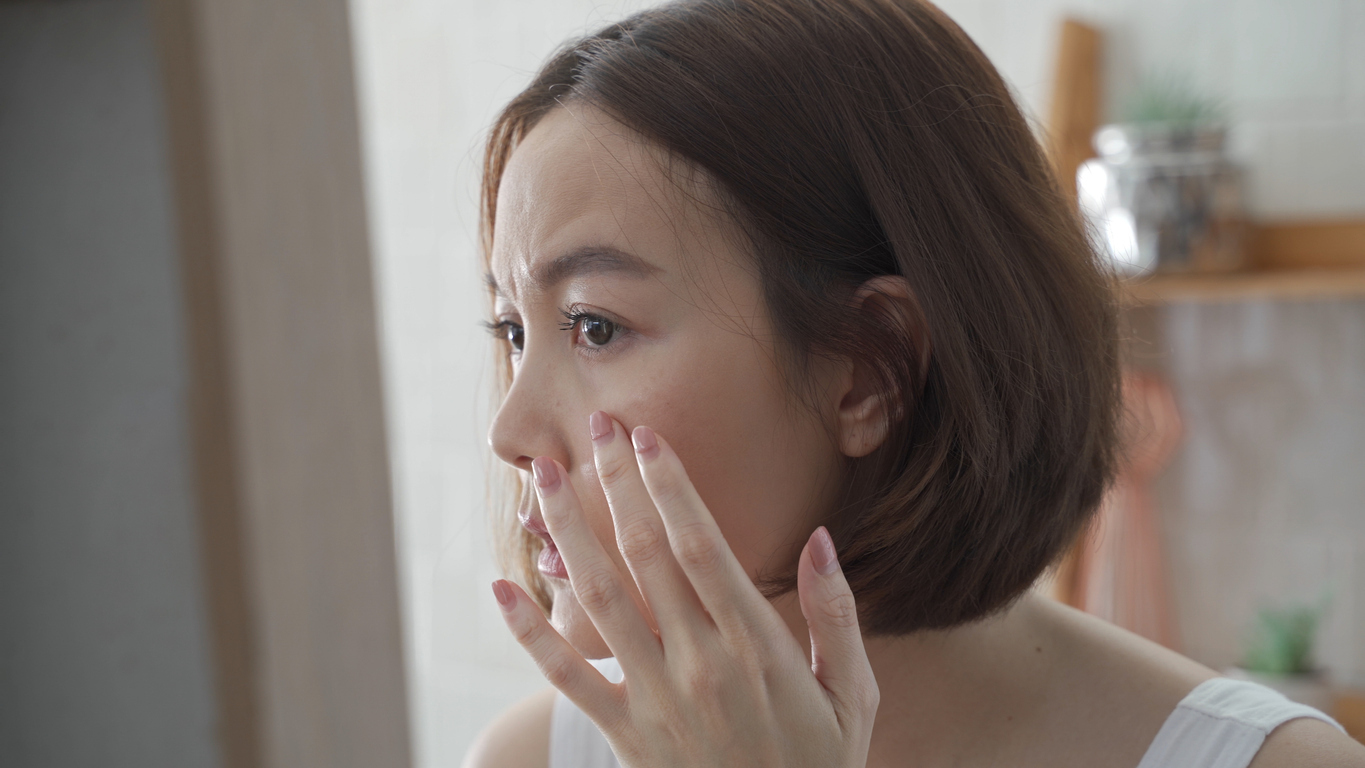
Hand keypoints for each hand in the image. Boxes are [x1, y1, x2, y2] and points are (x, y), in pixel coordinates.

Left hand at [491, 412, 878, 766]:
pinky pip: (567, 676)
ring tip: (538, 478)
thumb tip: (822, 539)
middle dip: (615, 483)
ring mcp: (655, 699)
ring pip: (599, 599)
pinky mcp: (625, 733)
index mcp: (755, 646)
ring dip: (566, 532)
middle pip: (645, 553)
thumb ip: (835, 615)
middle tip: (595, 425)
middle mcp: (698, 663)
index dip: (671, 485)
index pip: (702, 545)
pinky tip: (501, 588)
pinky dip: (530, 633)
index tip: (647, 437)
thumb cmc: (819, 764)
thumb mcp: (853, 694)